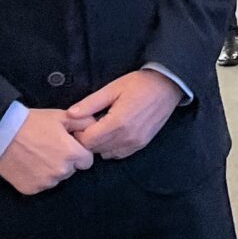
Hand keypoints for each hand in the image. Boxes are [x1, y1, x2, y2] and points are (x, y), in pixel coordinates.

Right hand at [0, 108, 94, 194]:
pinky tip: (28, 164)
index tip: (67, 146)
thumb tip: (96, 129)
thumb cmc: (32, 122)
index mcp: (72, 154)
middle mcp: (61, 172)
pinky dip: (36, 177)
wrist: (1, 133)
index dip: (78, 152)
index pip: (87, 161)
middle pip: (71, 170)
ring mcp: (45, 182)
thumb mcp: (61, 116)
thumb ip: (84, 122)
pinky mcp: (30, 189)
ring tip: (36, 155)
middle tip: (49, 148)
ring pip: (56, 178)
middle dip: (65, 161)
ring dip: (51, 170)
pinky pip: (40, 185)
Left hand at [62, 67, 181, 160]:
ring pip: (106, 154)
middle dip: (87, 139)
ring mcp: (135, 143)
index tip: (79, 122)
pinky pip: (119, 154)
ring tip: (101, 128)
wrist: (167, 86)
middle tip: (88, 124)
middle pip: (95, 149)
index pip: (87, 140)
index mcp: (117, 123)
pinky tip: (113, 133)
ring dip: (99, 144)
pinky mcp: (141, 145)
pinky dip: (111, 147)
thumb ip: (90, 103)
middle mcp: (126, 137)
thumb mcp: (112, 88)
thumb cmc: (138, 84)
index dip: (78, 133)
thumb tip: (70, 114)